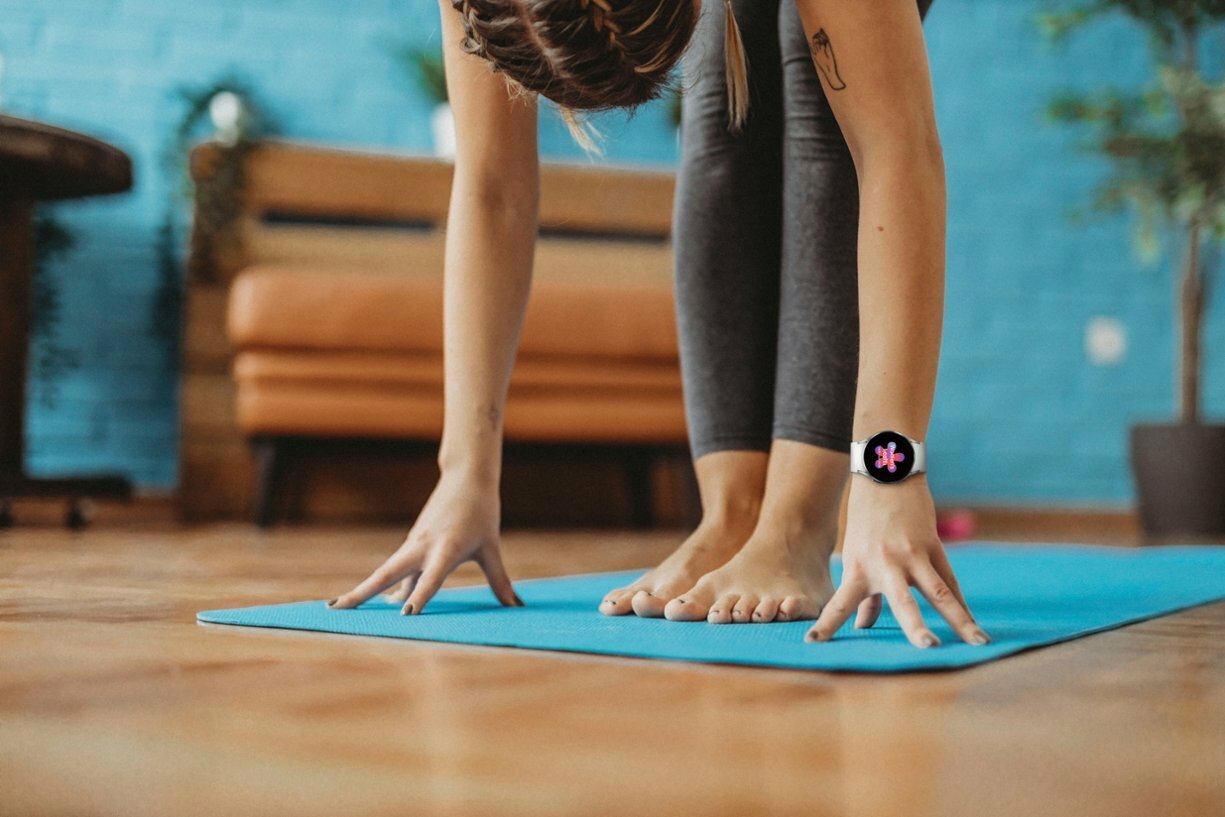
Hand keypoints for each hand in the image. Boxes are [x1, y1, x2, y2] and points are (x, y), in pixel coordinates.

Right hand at [327, 471, 521, 614]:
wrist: (466, 478)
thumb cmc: (482, 513)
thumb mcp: (491, 548)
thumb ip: (500, 582)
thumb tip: (517, 607)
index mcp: (447, 549)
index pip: (432, 577)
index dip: (420, 596)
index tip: (405, 615)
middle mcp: (424, 547)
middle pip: (387, 573)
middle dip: (362, 592)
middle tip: (337, 609)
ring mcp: (414, 545)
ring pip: (387, 571)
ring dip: (365, 588)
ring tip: (341, 608)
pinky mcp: (412, 543)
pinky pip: (397, 569)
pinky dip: (384, 585)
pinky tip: (378, 600)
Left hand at [805, 476, 988, 647]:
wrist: (885, 477)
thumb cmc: (865, 521)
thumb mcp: (855, 554)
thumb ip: (863, 595)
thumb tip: (863, 627)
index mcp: (858, 569)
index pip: (839, 603)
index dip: (826, 624)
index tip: (811, 642)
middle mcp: (886, 564)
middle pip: (903, 601)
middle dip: (915, 626)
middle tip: (927, 648)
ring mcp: (913, 555)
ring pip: (940, 592)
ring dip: (961, 620)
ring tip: (978, 644)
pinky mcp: (933, 546)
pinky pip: (950, 580)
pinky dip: (961, 604)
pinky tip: (973, 626)